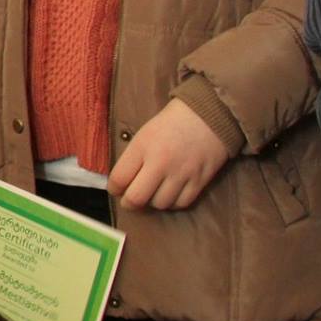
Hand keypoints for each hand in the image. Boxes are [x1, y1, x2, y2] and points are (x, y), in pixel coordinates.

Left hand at [111, 99, 229, 210]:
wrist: (207, 116)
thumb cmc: (170, 124)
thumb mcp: (143, 135)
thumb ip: (132, 158)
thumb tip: (121, 182)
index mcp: (142, 148)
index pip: (119, 178)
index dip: (113, 189)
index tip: (116, 189)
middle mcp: (160, 163)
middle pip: (136, 198)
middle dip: (129, 203)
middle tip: (130, 200)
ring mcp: (181, 174)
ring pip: (160, 204)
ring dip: (153, 202)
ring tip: (152, 194)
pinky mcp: (200, 180)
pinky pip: (181, 203)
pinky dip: (173, 203)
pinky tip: (170, 194)